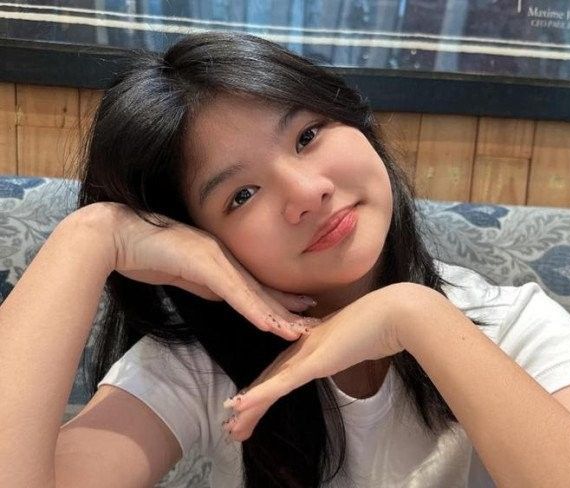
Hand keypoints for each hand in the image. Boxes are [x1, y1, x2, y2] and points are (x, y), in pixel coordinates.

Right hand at [68, 202, 320, 340]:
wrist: (115, 236)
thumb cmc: (145, 253)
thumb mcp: (185, 273)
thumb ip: (207, 283)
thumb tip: (225, 296)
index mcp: (221, 259)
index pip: (256, 286)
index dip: (281, 301)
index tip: (303, 314)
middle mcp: (224, 257)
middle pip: (262, 290)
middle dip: (289, 311)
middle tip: (314, 326)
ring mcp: (216, 258)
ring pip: (254, 293)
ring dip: (279, 316)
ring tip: (301, 333)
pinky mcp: (204, 264)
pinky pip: (234, 292)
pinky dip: (254, 310)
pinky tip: (271, 324)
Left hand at [220, 282, 417, 441]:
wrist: (394, 314)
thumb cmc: (383, 324)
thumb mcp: (358, 341)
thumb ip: (346, 345)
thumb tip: (347, 350)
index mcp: (314, 344)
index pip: (283, 371)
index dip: (265, 388)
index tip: (250, 406)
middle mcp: (304, 347)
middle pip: (270, 379)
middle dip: (251, 403)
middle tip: (231, 426)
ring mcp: (307, 353)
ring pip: (270, 384)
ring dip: (249, 407)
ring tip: (230, 428)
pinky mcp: (313, 361)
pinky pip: (281, 383)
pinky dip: (259, 394)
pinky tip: (239, 405)